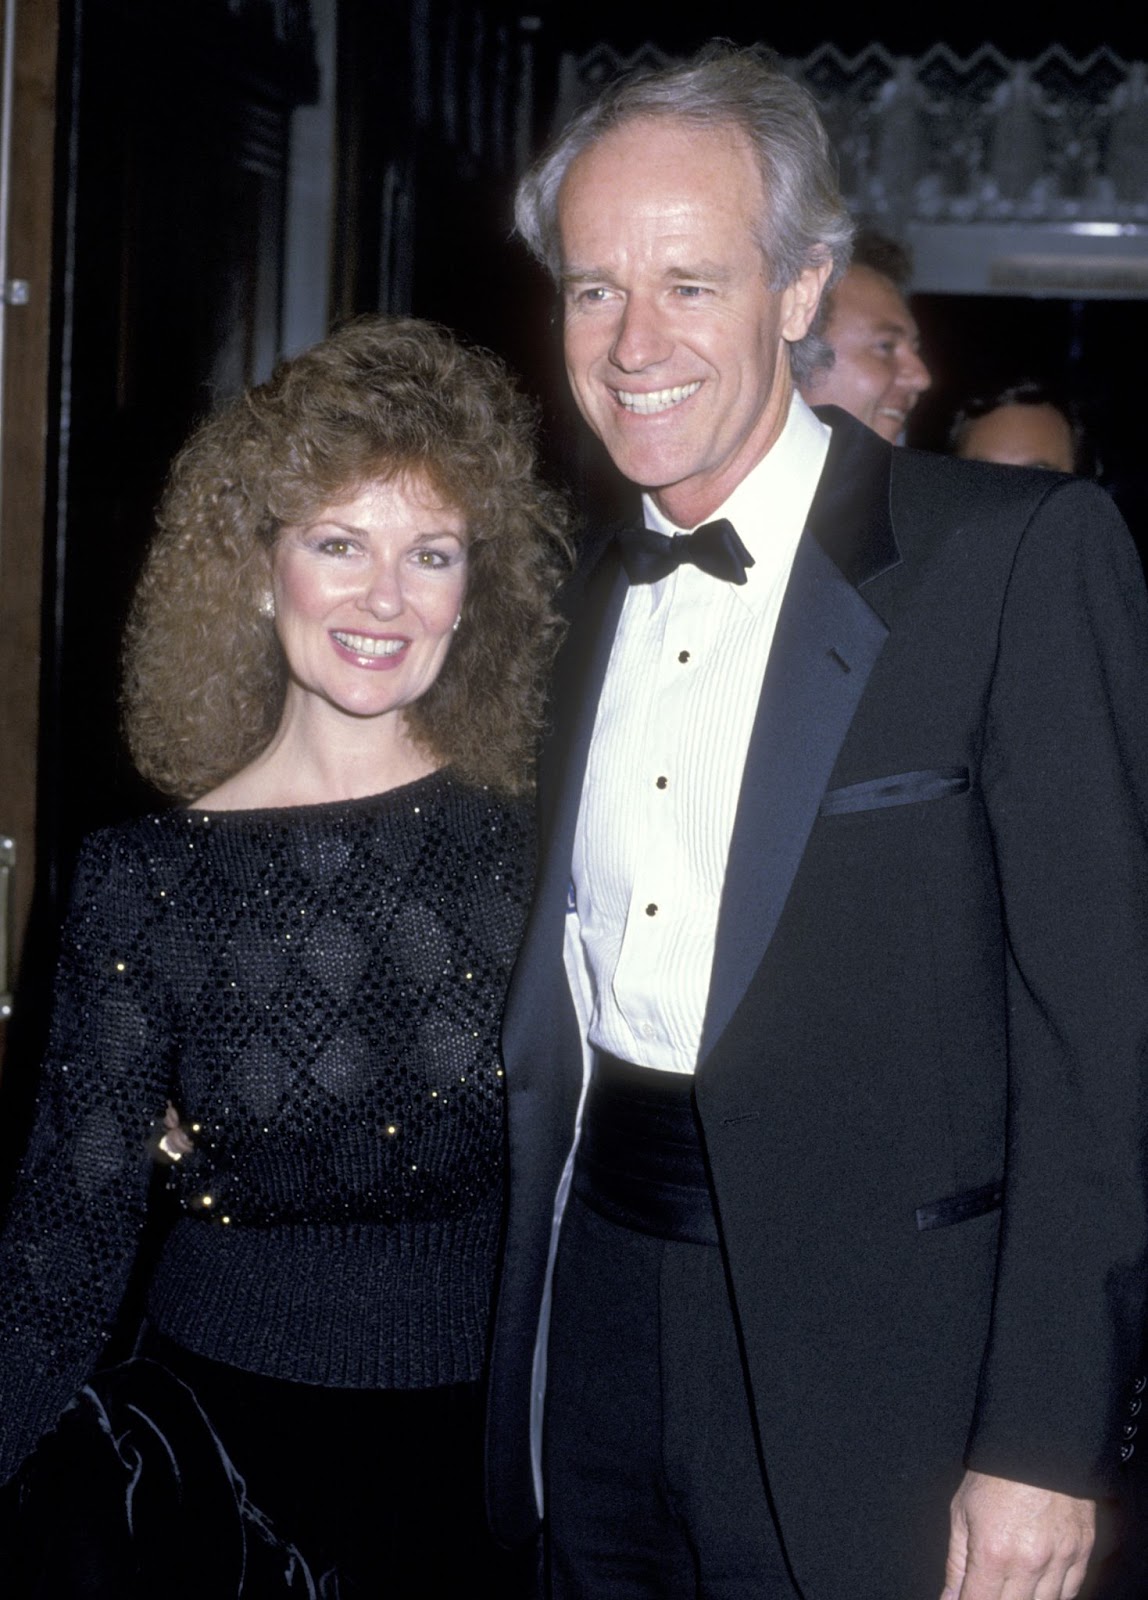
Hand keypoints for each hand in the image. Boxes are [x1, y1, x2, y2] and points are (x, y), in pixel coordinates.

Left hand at [941, 1470, 1093, 1599]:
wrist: (1038, 1442)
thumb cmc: (995, 1474)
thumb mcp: (961, 1512)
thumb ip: (956, 1563)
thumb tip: (949, 1599)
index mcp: (993, 1552)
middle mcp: (1028, 1562)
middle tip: (988, 1587)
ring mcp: (1059, 1559)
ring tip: (1012, 1585)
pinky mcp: (1082, 1552)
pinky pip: (1069, 1592)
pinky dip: (1053, 1596)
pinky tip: (1038, 1587)